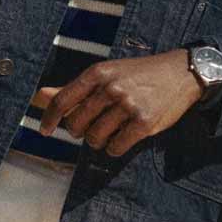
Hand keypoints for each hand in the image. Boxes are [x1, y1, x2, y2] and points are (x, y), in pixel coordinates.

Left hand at [32, 50, 205, 157]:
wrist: (181, 72)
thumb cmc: (139, 74)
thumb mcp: (107, 73)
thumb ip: (75, 88)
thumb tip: (40, 96)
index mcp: (98, 73)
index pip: (62, 100)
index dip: (49, 119)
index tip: (44, 131)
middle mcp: (111, 88)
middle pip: (76, 124)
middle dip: (79, 131)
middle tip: (91, 127)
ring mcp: (128, 105)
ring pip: (95, 138)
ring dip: (99, 141)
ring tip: (110, 132)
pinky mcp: (144, 123)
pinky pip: (116, 147)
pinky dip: (115, 148)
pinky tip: (122, 139)